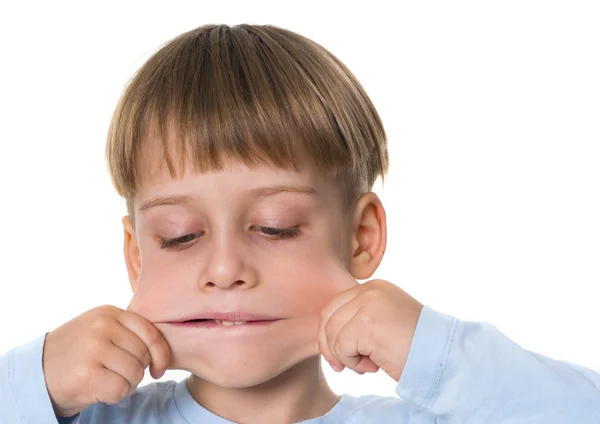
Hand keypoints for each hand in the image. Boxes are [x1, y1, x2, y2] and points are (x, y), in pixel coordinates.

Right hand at [43, 305, 170, 416]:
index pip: (151, 333)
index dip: (161, 354)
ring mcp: (93, 349)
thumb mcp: (101, 328)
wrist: (37, 372)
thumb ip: (129, 330)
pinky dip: (115, 395)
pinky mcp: (86, 375)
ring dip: (126, 383)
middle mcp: (102, 327)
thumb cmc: (78, 351)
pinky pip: (121, 389)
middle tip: (118, 373)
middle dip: (137, 370)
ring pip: (135, 373)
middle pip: (144, 356)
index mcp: (109, 313)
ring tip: (107, 379)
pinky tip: (99, 389)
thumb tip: (164, 347)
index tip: (157, 368)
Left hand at [318, 276, 422, 381]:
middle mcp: (369, 290)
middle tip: (343, 367)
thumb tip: (327, 336)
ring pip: (332, 334)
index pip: (335, 306)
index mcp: (374, 287)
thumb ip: (360, 320)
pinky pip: (341, 347)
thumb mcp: (384, 323)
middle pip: (328, 317)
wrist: (441, 356)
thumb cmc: (415, 347)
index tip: (339, 357)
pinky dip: (352, 363)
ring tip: (368, 365)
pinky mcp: (366, 323)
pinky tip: (373, 366)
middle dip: (330, 346)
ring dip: (345, 357)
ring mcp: (367, 304)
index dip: (330, 333)